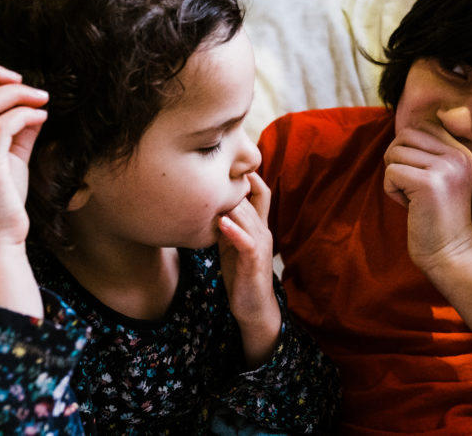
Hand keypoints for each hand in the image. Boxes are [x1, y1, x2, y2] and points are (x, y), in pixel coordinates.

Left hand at [217, 172, 281, 367]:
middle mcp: (263, 230)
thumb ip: (227, 224)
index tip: (226, 163)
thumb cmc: (241, 275)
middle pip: (251, 197)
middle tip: (209, 171)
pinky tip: (220, 223)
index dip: (249, 176)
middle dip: (232, 184)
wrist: (254, 308)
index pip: (260, 191)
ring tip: (210, 192)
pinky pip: (246, 241)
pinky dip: (234, 230)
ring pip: (247, 215)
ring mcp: (260, 245)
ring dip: (229, 203)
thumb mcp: (232, 243)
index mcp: (258, 225)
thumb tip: (208, 205)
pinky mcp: (254, 261)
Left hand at [383, 121, 471, 271]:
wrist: (451, 253)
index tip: (419, 175)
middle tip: (410, 185)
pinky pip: (390, 173)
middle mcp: (457, 155)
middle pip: (405, 134)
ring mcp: (444, 168)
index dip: (408, 148)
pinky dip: (392, 191)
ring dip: (394, 177)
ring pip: (394, 152)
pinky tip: (410, 207)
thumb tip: (400, 132)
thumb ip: (425, 152)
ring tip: (414, 197)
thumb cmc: (435, 217)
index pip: (422, 125)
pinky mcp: (428, 183)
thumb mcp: (439, 177)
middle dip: (396, 159)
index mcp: (462, 152)